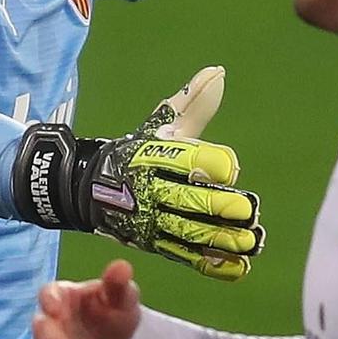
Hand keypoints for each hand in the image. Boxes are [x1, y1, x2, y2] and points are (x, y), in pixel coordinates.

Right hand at [12, 66, 266, 279]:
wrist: (86, 188)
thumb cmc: (135, 153)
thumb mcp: (159, 125)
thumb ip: (193, 103)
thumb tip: (218, 72)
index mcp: (154, 156)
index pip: (187, 159)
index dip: (212, 165)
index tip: (230, 170)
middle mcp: (151, 189)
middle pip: (188, 199)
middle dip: (219, 207)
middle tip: (247, 210)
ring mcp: (150, 220)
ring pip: (188, 232)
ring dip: (221, 239)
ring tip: (251, 241)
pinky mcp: (153, 243)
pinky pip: (184, 256)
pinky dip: (212, 264)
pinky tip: (239, 266)